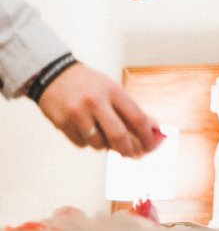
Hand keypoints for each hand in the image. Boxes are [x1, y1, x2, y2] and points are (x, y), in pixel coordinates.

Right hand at [37, 63, 163, 157]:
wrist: (54, 75)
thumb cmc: (89, 84)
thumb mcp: (112, 89)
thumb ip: (130, 109)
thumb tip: (152, 129)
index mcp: (113, 91)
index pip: (137, 117)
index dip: (146, 135)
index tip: (151, 145)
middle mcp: (96, 102)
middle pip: (118, 135)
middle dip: (129, 149)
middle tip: (134, 154)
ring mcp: (78, 114)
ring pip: (99, 144)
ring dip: (106, 145)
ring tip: (104, 135)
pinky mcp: (62, 124)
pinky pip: (82, 144)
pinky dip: (88, 142)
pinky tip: (86, 130)